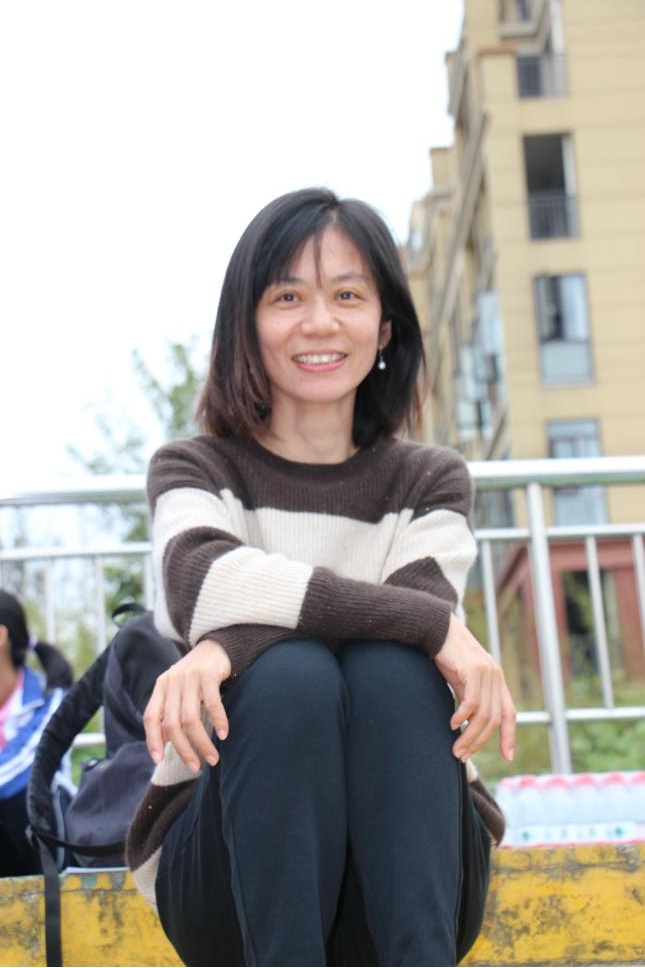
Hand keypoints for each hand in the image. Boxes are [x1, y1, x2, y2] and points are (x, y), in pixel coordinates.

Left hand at [143, 637, 231, 772]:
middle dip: (183, 749)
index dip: (152, 740)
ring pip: (191, 719)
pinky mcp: (208, 674)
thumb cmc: (198, 673)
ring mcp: (190, 677)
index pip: (151, 717)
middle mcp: (172, 681)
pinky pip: (212, 704)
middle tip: (195, 766)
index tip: (158, 761)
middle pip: (172, 723)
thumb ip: (170, 711)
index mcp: (161, 686)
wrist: (217, 644)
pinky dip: (219, 721)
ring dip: (202, 742)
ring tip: (213, 758)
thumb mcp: (179, 689)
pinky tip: (225, 734)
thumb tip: (164, 741)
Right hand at [433, 613, 515, 763]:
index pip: (509, 713)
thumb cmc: (447, 655)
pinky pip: (472, 701)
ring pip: (483, 714)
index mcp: (497, 680)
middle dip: (479, 742)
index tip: (508, 756)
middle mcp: (496, 676)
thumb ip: (471, 698)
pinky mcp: (473, 669)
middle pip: (494, 719)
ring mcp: (486, 672)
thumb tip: (469, 724)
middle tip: (462, 756)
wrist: (437, 628)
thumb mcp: (463, 680)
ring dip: (469, 736)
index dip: (510, 736)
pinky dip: (463, 717)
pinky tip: (452, 724)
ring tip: (456, 748)